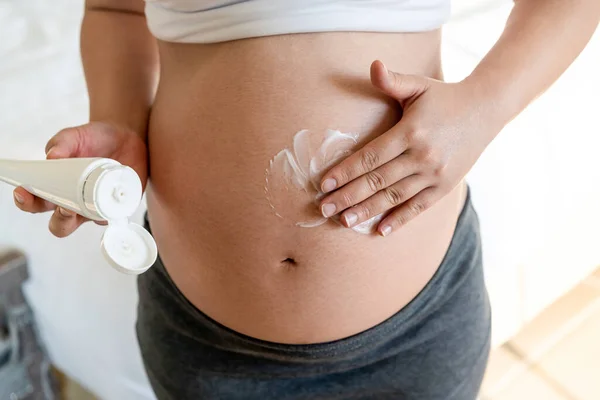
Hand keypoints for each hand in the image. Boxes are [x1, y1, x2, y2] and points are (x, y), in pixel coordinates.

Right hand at [13, 121, 147, 237]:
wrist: (126, 138)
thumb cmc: (95, 139)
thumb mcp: (76, 136)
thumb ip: (63, 142)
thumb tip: (52, 156)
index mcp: (56, 187)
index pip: (36, 201)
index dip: (28, 202)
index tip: (25, 193)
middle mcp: (74, 202)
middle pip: (60, 224)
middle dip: (60, 219)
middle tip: (64, 207)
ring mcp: (96, 207)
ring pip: (90, 225)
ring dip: (90, 221)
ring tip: (89, 207)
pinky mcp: (117, 206)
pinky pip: (113, 218)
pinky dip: (112, 215)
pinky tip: (114, 206)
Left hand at [319, 60, 497, 235]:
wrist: (486, 109)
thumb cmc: (445, 97)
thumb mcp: (419, 86)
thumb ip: (393, 81)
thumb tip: (373, 65)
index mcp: (410, 132)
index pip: (370, 157)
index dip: (345, 172)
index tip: (324, 184)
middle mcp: (422, 156)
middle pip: (377, 181)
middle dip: (348, 196)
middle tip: (324, 208)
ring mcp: (435, 174)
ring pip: (394, 197)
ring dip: (367, 211)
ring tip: (344, 221)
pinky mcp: (445, 187)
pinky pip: (419, 207)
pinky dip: (400, 220)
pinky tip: (380, 230)